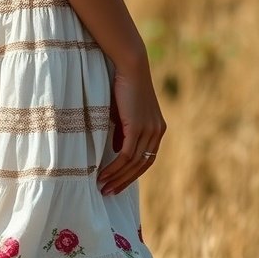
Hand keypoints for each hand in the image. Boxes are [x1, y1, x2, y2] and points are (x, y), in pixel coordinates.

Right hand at [97, 61, 165, 196]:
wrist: (129, 65)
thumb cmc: (123, 85)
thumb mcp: (124, 113)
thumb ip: (123, 131)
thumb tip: (116, 149)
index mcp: (157, 129)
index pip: (147, 159)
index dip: (132, 174)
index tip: (117, 183)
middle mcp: (157, 132)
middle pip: (141, 166)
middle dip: (124, 181)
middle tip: (107, 192)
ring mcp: (149, 130)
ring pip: (133, 163)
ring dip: (116, 177)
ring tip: (101, 186)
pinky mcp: (138, 127)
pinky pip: (126, 155)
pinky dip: (114, 167)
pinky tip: (102, 173)